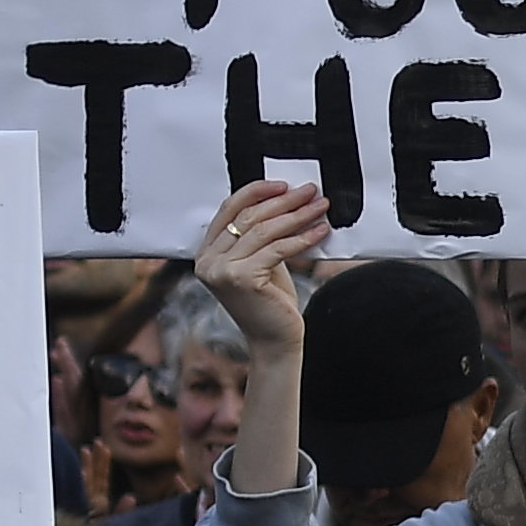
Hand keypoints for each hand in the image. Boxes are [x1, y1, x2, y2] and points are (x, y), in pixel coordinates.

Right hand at [193, 178, 328, 358]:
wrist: (275, 341)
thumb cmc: (269, 302)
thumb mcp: (260, 261)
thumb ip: (260, 235)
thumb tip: (285, 199)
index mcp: (206, 253)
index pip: (229, 209)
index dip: (257, 192)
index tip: (284, 184)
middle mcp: (207, 260)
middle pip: (248, 217)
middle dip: (283, 201)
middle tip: (310, 191)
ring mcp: (221, 270)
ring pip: (264, 230)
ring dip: (297, 215)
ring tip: (320, 207)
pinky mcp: (241, 278)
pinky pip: (277, 249)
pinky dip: (302, 238)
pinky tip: (320, 231)